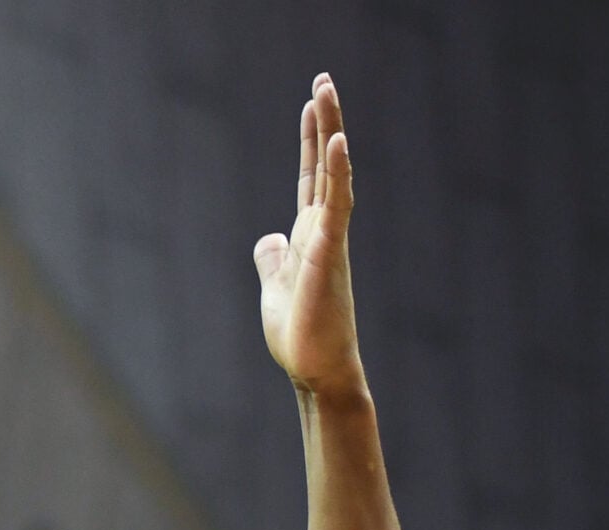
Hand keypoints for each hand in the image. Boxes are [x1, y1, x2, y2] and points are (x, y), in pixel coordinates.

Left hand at [255, 74, 365, 397]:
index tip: (312, 103)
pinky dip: (338, 173)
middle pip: (324, 165)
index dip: (311, 139)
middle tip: (324, 79)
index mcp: (311, 235)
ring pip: (332, 175)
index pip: (311, 176)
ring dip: (330, 132)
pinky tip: (338, 142)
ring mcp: (329, 240)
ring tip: (325, 93)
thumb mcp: (276, 286)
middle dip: (323, 121)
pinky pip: (336, 206)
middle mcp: (324, 231)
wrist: (317, 372)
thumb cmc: (302, 335)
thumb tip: (270, 237)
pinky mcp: (329, 256)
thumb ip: (273, 258)